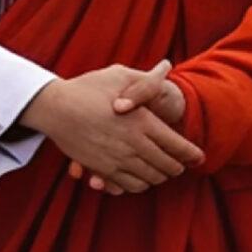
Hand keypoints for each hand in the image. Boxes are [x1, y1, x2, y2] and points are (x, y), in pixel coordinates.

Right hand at [21, 64, 203, 194]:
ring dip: (160, 177)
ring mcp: (117, 160)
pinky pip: (128, 186)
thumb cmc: (88, 87)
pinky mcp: (102, 170)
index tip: (198, 157)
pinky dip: (140, 185)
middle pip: (167, 167)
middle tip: (182, 164)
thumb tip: (167, 66)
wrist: (54, 107)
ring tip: (164, 172)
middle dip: (178, 168)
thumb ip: (147, 77)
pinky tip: (142, 179)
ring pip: (150, 180)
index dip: (192, 154)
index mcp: (143, 122)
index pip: (178, 147)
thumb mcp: (120, 74)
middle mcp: (134, 145)